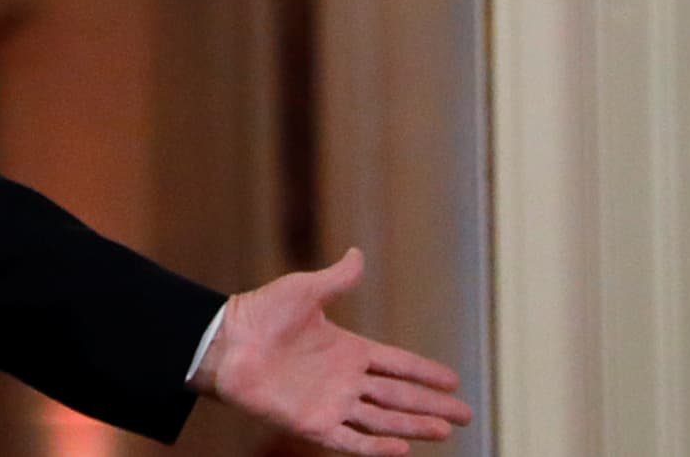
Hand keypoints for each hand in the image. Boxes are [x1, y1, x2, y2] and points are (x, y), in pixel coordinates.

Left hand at [198, 248, 472, 455]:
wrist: (224, 342)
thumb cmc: (259, 313)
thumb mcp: (304, 290)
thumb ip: (337, 279)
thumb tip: (358, 253)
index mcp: (347, 349)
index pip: (396, 362)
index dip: (424, 372)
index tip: (453, 380)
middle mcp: (344, 379)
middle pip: (399, 395)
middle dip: (432, 405)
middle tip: (465, 415)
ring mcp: (330, 403)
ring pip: (383, 418)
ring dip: (414, 426)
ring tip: (445, 432)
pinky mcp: (312, 423)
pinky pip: (351, 439)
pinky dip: (377, 446)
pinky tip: (404, 449)